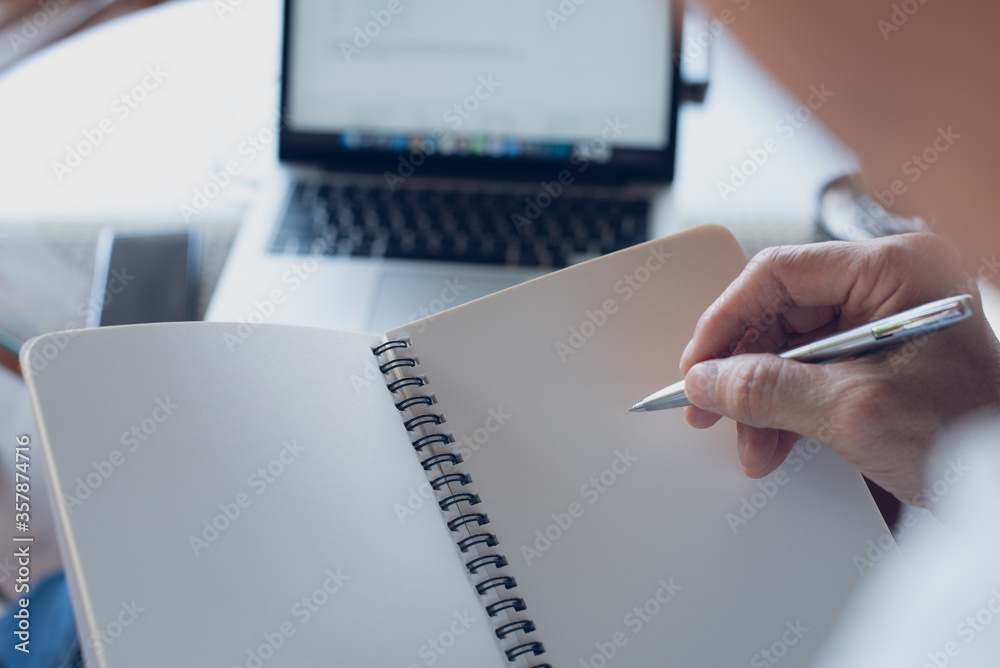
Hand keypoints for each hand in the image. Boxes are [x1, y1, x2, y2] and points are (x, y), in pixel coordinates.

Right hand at [679, 233, 999, 504]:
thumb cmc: (972, 439)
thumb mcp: (854, 411)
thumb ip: (769, 390)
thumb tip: (706, 381)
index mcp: (896, 268)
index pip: (779, 272)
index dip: (726, 319)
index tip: (699, 364)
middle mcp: (890, 284)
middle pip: (781, 312)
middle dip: (743, 370)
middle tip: (712, 407)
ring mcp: (886, 320)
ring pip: (790, 346)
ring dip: (761, 396)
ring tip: (752, 442)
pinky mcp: (880, 356)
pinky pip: (812, 370)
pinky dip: (786, 406)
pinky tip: (775, 438)